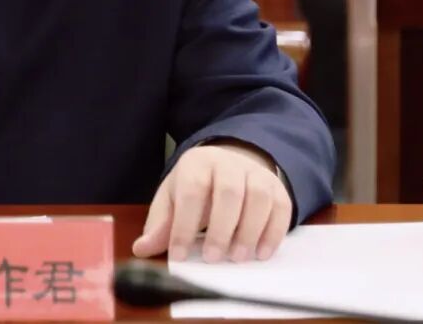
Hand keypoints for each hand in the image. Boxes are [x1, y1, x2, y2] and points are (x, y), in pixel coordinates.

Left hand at [131, 140, 291, 262]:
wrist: (230, 164)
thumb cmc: (197, 187)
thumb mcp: (174, 198)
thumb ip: (161, 224)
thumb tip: (141, 248)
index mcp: (197, 163)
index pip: (191, 191)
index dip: (184, 225)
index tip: (179, 256)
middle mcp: (228, 163)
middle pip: (228, 192)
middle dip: (221, 229)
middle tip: (213, 259)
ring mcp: (255, 173)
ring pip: (258, 198)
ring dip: (250, 231)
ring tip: (238, 258)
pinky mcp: (277, 187)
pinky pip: (281, 207)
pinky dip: (273, 233)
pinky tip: (261, 253)